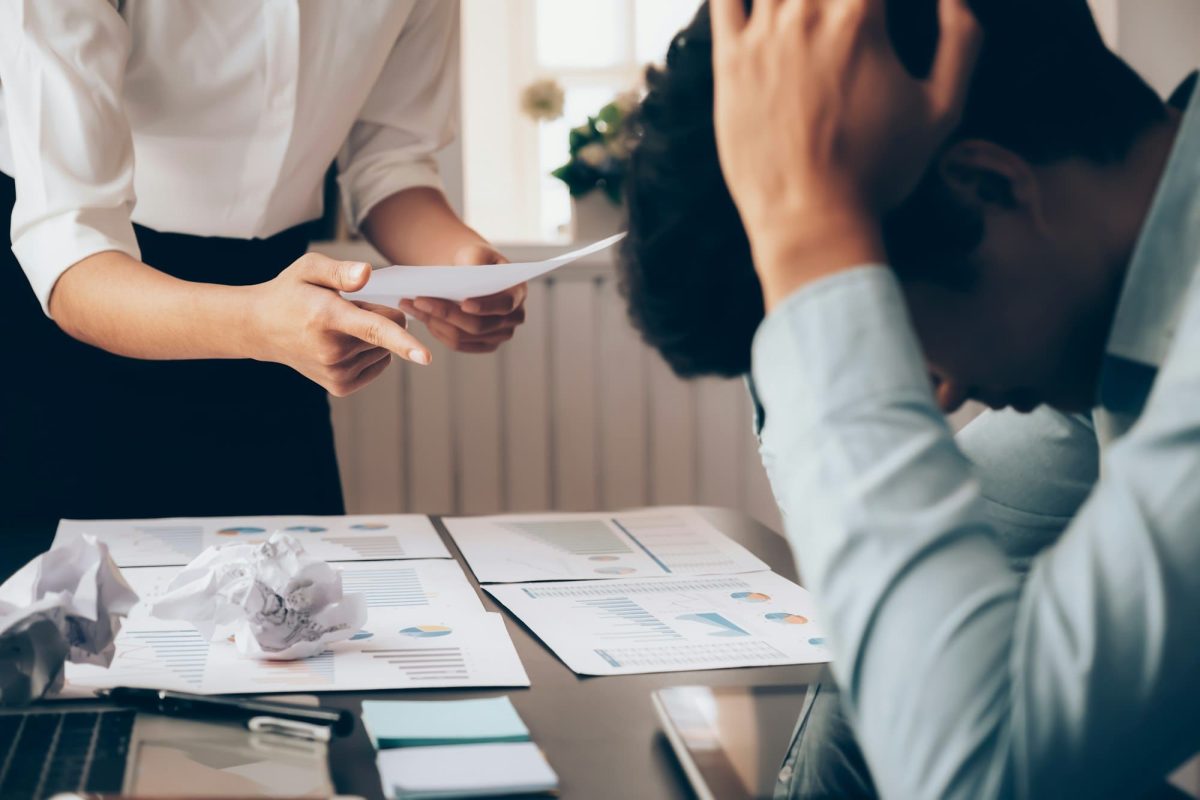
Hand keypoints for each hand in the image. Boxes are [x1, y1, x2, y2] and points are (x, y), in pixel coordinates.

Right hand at [246, 252, 430, 395]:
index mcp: (328, 317)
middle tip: (343, 308)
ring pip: (385, 349)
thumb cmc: (291, 292)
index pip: (374, 329)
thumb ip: (340, 270)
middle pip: (388, 331)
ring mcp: (336, 372)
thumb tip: (367, 274)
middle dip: (376, 314)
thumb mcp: (309, 268)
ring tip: (337, 326)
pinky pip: (379, 363)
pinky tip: (344, 343)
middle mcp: (333, 350)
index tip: (426, 357)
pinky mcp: (340, 386)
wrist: (261, 328)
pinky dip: (371, 352)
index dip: (404, 342)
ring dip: (371, 336)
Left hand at [399, 243, 527, 353]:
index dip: (485, 307)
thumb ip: (474, 261)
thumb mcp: (476, 252)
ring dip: (434, 322)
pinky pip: (458, 344)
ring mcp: (499, 335)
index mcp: (518, 292)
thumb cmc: (476, 259)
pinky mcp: (483, 345)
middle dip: (446, 313)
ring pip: (464, 337)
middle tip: (418, 300)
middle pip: (479, 326)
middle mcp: (514, 318)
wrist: (473, 272)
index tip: (464, 303)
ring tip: (410, 306)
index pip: (505, 305)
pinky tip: (420, 316)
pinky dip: (437, 331)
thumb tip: (465, 276)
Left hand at [710, 0, 980, 304]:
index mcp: (861, 17)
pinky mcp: (728, 61)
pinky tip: (763, 3)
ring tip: (812, 11)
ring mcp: (762, 35)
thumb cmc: (878, 171)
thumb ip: (960, 39)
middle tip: (850, 13)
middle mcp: (807, 13)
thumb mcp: (942, 109)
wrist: (808, 219)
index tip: (883, 8)